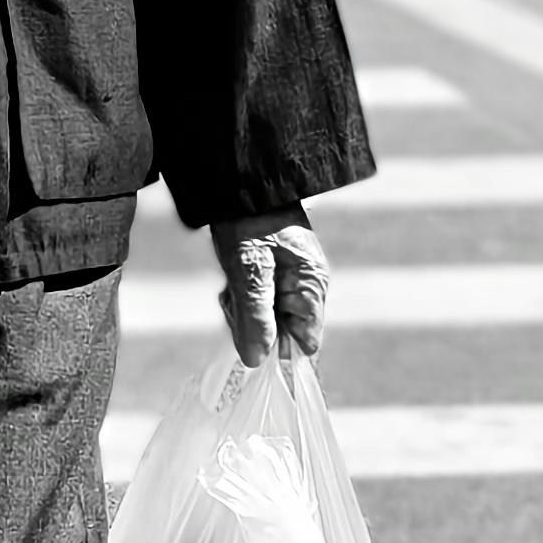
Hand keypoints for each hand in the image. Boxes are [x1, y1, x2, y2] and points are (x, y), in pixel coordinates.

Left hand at [211, 210, 327, 365]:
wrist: (240, 182)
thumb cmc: (248, 223)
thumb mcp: (249, 271)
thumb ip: (255, 317)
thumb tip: (256, 360)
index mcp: (311, 286)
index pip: (306, 343)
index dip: (278, 347)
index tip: (252, 333)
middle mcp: (307, 286)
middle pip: (283, 333)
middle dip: (254, 325)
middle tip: (234, 299)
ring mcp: (291, 280)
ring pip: (267, 319)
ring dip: (244, 310)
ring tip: (231, 284)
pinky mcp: (274, 273)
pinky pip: (259, 301)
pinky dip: (242, 296)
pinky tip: (232, 280)